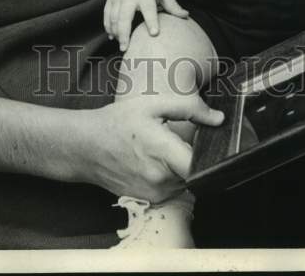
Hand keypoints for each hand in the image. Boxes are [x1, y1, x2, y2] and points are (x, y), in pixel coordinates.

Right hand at [76, 95, 223, 200]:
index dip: (210, 154)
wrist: (86, 146)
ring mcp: (154, 192)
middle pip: (195, 172)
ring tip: (164, 147)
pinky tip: (155, 160)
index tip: (206, 140)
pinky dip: (170, 175)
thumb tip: (218, 119)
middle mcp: (160, 178)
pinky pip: (172, 189)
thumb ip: (189, 108)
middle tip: (178, 138)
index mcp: (162, 152)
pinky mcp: (149, 199)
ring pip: (185, 181)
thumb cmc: (118, 122)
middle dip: (193, 156)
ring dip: (182, 166)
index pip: (201, 165)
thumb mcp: (152, 104)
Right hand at [104, 0, 188, 51]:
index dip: (152, 21)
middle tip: (125, 48)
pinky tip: (111, 36)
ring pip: (113, 17)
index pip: (149, 9)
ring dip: (115, 32)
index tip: (154, 33)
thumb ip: (173, 5)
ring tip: (121, 44)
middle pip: (124, 16)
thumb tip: (186, 16)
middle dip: (124, 33)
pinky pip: (107, 14)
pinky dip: (107, 25)